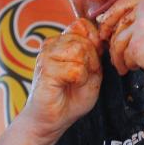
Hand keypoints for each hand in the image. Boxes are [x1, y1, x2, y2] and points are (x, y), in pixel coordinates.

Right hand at [18, 18, 102, 140]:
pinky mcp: (46, 69)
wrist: (53, 119)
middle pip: (84, 40)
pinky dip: (79, 81)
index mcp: (62, 42)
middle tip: (82, 78)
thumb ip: (95, 53)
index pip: (83, 24)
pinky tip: (69, 86)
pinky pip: (75, 69)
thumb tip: (97, 36)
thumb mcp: (92, 72)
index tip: (92, 63)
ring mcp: (46, 55)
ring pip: (80, 51)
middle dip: (92, 61)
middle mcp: (52, 44)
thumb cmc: (71, 97)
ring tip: (75, 82)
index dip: (94, 41)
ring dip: (85, 71)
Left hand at [97, 0, 143, 83]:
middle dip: (111, 38)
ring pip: (118, 41)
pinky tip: (133, 68)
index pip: (124, 5)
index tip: (106, 28)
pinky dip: (127, 64)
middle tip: (109, 49)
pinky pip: (125, 56)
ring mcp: (141, 26)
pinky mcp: (138, 45)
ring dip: (118, 56)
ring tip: (123, 66)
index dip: (111, 17)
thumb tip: (135, 20)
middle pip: (118, 23)